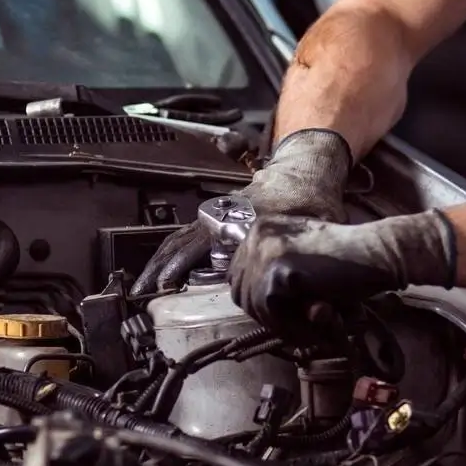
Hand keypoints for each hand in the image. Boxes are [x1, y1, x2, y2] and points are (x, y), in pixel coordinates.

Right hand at [135, 128, 353, 293]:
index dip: (182, 267)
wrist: (303, 170)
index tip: (166, 287)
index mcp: (241, 219)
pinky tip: (161, 274)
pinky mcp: (215, 219)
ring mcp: (216, 216)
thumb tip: (323, 289)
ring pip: (179, 240)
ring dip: (160, 264)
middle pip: (182, 243)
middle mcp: (222, 216)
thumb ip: (315, 255)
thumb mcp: (316, 226)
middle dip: (161, 270)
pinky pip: (185, 237)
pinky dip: (170, 255)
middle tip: (142, 294)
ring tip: (143, 289)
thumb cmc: (310, 200)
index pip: (203, 244)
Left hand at [228, 211, 456, 332]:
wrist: (377, 253)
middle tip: (302, 322)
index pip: (237, 275)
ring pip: (256, 306)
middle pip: (241, 292)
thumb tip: (256, 307)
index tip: (284, 313)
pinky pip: (272, 313)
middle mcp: (258, 234)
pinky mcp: (279, 269)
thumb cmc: (348, 261)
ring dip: (283, 323)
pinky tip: (321, 317)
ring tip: (317, 320)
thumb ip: (276, 276)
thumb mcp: (303, 260)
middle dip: (268, 314)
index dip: (258, 301)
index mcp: (262, 229)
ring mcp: (266, 250)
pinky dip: (293, 325)